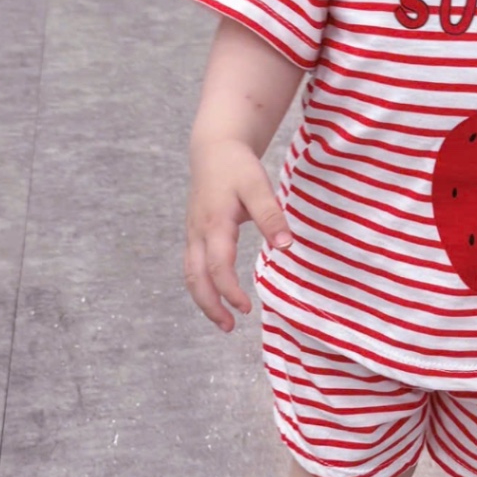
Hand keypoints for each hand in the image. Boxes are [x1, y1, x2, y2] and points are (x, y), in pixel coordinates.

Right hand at [184, 137, 292, 330]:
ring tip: (223, 320)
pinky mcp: (194, 233)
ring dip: (204, 299)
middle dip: (210, 305)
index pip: (218, 266)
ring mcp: (192, 234)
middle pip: (195, 278)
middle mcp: (198, 232)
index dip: (229, 290)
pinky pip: (192, 266)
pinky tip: (216, 296)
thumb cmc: (237, 166)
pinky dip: (201, 285)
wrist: (213, 148)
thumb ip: (271, 215)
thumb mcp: (258, 186)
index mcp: (214, 223)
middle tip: (229, 327)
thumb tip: (286, 245)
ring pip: (190, 274)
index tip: (246, 308)